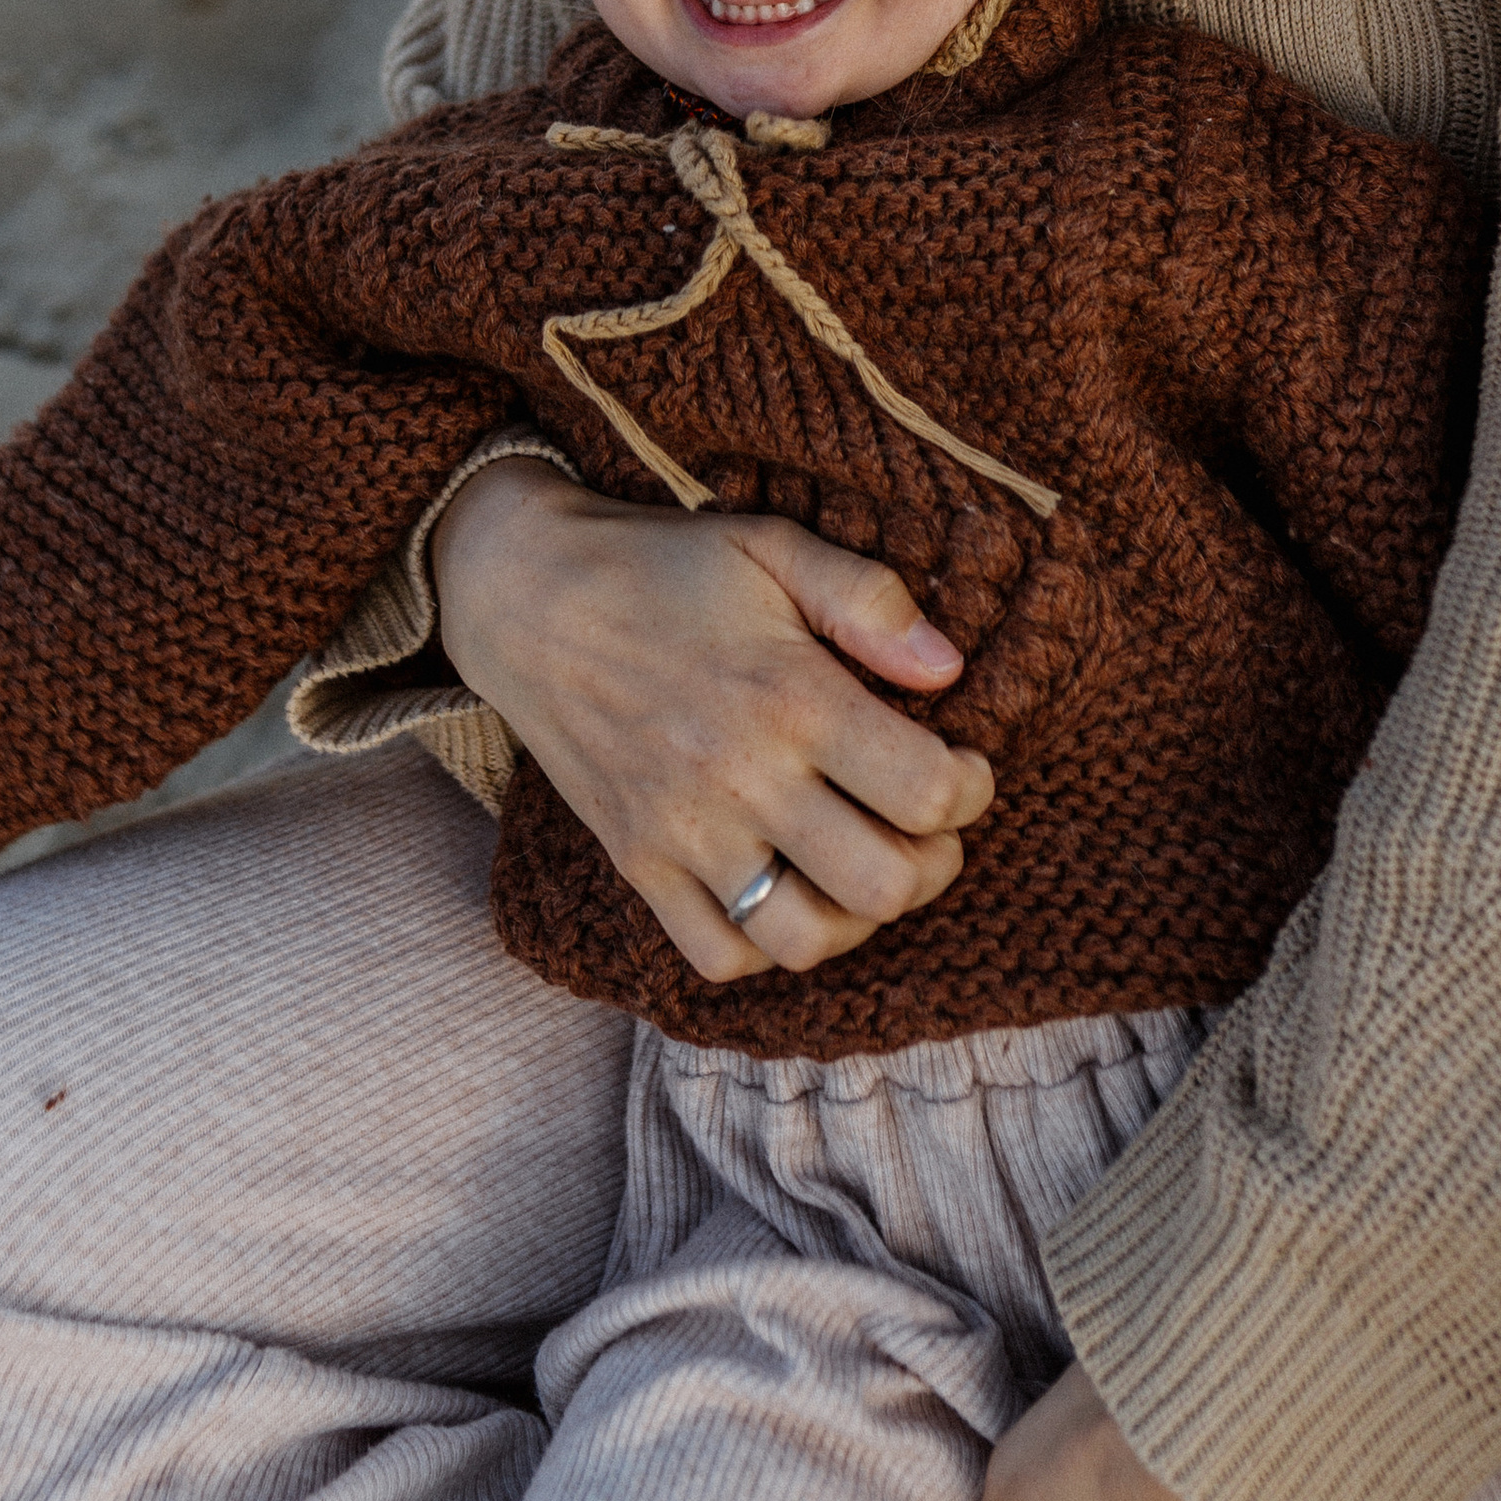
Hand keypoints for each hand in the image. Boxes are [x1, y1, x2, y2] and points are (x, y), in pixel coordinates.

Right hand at [434, 457, 993, 983]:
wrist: (527, 597)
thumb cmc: (664, 565)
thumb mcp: (773, 545)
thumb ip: (870, 600)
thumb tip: (950, 668)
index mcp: (790, 697)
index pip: (928, 792)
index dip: (973, 788)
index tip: (965, 766)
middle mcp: (740, 779)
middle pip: (884, 884)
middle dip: (934, 862)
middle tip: (929, 827)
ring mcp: (682, 833)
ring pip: (807, 940)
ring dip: (860, 916)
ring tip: (865, 865)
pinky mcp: (637, 864)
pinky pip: (718, 955)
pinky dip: (768, 945)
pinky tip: (788, 890)